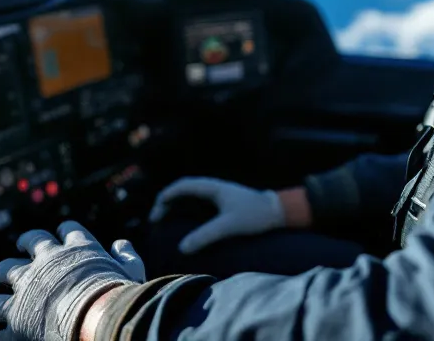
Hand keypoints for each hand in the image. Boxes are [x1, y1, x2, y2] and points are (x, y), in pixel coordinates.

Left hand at [0, 221, 144, 340]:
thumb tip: (121, 243)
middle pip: (30, 242)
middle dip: (23, 243)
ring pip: (3, 272)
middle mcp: (48, 260)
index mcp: (77, 248)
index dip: (64, 231)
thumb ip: (127, 256)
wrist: (94, 317)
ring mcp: (27, 284)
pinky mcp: (15, 311)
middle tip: (19, 248)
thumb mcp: (132, 271)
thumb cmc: (117, 295)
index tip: (61, 232)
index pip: (68, 230)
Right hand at [148, 177, 285, 253]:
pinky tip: (184, 224)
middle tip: (156, 221)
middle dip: (166, 203)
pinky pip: (198, 203)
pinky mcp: (223, 203)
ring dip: (175, 206)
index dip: (165, 198)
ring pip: (189, 196)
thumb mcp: (229, 226)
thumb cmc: (255, 215)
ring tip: (164, 222)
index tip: (155, 215)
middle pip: (182, 190)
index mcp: (212, 187)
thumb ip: (206, 235)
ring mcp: (218, 194)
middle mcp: (212, 187)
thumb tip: (182, 247)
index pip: (181, 186)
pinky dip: (186, 210)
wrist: (278, 211)